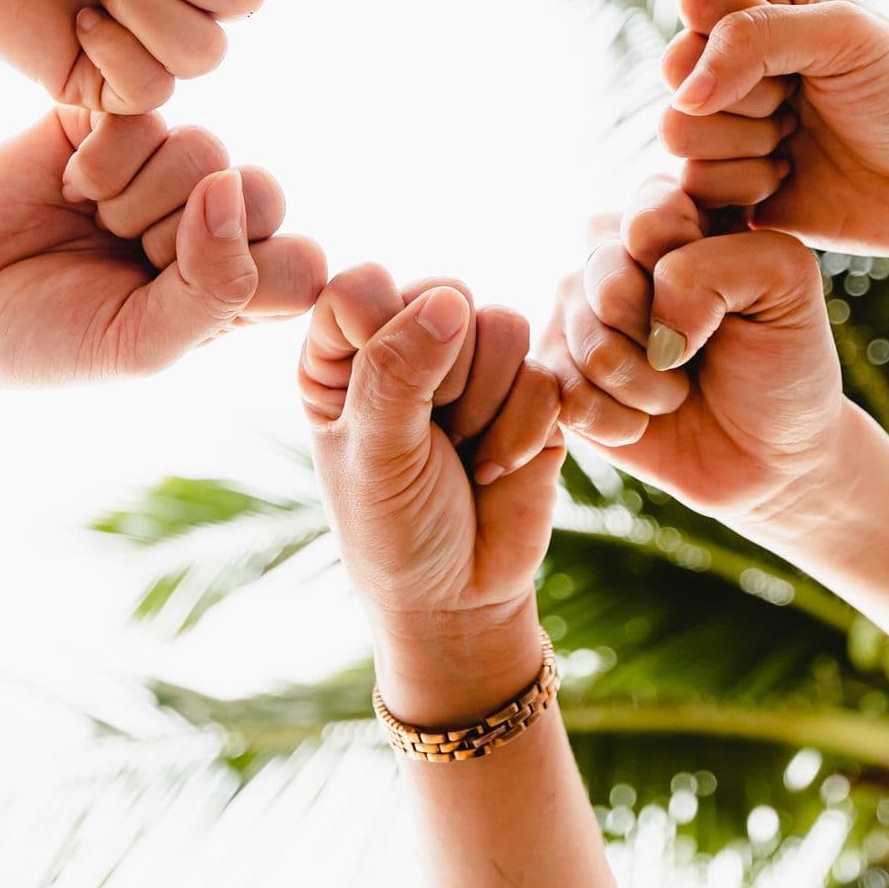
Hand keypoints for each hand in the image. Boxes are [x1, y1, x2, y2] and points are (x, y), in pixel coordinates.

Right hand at [0, 109, 324, 386]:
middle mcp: (212, 220)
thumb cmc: (44, 338)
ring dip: (137, 197)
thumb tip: (231, 187)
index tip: (176, 299)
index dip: (252, 276)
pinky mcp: (116, 119)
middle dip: (183, 236)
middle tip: (121, 257)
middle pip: (263, 194)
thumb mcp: (139, 345)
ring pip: (206, 150)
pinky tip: (70, 183)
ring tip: (91, 219)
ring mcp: (165, 165)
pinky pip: (147, 114)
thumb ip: (213, 288)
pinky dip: (105, 156)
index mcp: (235, 287)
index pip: (303, 264)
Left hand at [300, 270, 565, 716]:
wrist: (461, 600)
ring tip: (464, 454)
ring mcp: (475, 367)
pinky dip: (523, 429)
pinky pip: (544, 373)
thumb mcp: (376, 456)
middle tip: (431, 436)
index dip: (381, 328)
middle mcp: (408, 346)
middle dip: (445, 373)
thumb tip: (448, 302)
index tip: (379, 401)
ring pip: (504, 325)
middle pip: (444, 295)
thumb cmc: (394, 531)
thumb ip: (398, 373)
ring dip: (486, 403)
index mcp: (344, 354)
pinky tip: (497, 468)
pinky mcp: (532, 393)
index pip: (361, 287)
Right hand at [543, 183, 846, 525]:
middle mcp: (611, 253)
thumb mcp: (787, 284)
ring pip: (588, 341)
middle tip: (698, 354)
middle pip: (606, 275)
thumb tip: (652, 324)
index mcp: (669, 215)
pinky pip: (566, 393)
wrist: (769, 455)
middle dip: (666, 334)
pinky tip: (644, 421)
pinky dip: (621, 421)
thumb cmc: (782, 361)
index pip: (649, 217)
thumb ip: (721, 263)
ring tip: (677, 390)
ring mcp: (575, 314)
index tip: (736, 303)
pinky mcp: (554, 375)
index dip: (689, 273)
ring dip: (650, 386)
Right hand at [664, 0, 888, 258]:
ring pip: (678, 130)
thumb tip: (684, 92)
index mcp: (759, 4)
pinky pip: (694, 185)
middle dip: (747, 94)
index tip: (800, 50)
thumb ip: (754, 35)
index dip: (737, 32)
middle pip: (678, 69)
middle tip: (799, 102)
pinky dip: (748, 186)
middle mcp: (731, 62)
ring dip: (748, 142)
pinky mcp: (725, 186)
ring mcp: (725, 125)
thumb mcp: (844, 34)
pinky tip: (790, 180)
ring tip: (796, 141)